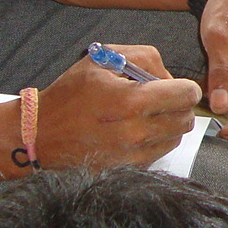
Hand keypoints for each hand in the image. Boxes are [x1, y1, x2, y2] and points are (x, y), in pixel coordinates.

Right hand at [35, 45, 200, 167]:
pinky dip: (155, 142)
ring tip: (145, 115)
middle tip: (159, 100)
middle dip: (177, 106)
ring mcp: (132, 155)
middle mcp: (136, 132)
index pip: (186, 95)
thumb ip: (144, 58)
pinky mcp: (127, 170)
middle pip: (185, 119)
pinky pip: (159, 153)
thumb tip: (169, 77)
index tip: (175, 87)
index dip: (184, 87)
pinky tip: (136, 131)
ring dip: (168, 124)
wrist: (41, 134)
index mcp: (131, 101)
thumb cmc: (69, 95)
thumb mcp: (102, 59)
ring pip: (176, 137)